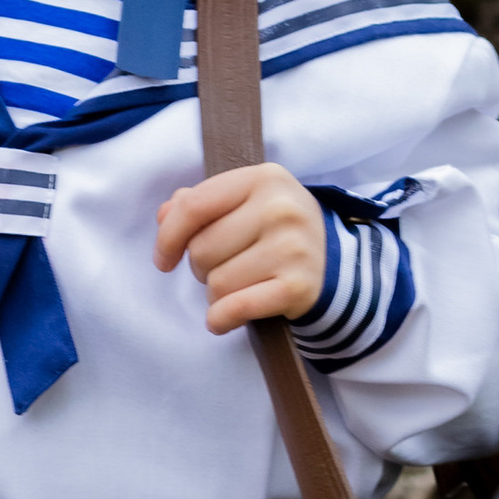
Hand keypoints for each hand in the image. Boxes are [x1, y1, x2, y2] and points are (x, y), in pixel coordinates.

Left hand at [153, 166, 327, 329]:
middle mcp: (280, 208)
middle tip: (226, 268)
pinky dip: (221, 319)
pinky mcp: (297, 287)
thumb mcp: (246, 203)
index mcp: (264, 178)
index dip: (168, 237)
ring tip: (239, 286)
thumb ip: (201, 204)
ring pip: (216, 283)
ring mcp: (292, 248)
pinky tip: (224, 318)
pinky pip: (234, 309)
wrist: (334, 264)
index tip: (164, 260)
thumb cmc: (277, 231)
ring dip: (216, 294)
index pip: (194, 206)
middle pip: (202, 250)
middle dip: (202, 268)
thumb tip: (164, 215)